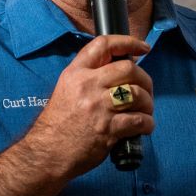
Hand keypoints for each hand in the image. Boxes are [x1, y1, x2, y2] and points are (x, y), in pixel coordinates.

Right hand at [24, 34, 153, 179]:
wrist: (46, 153)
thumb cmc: (57, 124)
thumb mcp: (66, 90)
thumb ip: (88, 78)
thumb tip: (119, 72)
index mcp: (76, 73)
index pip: (103, 45)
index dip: (128, 42)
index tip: (143, 48)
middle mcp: (87, 86)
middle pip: (128, 69)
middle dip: (145, 79)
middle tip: (146, 90)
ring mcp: (98, 107)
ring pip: (138, 94)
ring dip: (148, 103)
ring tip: (145, 111)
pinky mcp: (108, 129)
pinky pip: (140, 120)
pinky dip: (148, 124)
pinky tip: (144, 127)